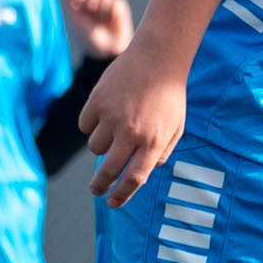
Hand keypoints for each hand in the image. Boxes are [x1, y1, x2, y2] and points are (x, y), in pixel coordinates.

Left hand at [58, 0, 136, 57]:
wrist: (106, 50)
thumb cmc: (86, 37)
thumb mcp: (75, 19)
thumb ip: (71, 2)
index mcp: (77, 2)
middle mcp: (91, 0)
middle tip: (89, 4)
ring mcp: (105, 4)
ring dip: (101, 4)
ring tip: (100, 17)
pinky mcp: (118, 8)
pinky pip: (116, 1)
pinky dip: (112, 10)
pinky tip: (111, 20)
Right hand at [82, 37, 188, 201]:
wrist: (158, 59)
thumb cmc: (169, 96)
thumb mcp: (177, 128)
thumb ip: (162, 153)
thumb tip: (143, 172)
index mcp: (153, 142)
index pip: (134, 178)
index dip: (121, 195)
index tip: (113, 203)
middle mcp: (131, 133)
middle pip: (108, 170)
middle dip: (99, 186)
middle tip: (95, 191)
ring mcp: (112, 118)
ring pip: (95, 147)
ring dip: (102, 145)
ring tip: (117, 127)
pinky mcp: (96, 102)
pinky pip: (85, 126)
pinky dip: (92, 124)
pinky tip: (106, 111)